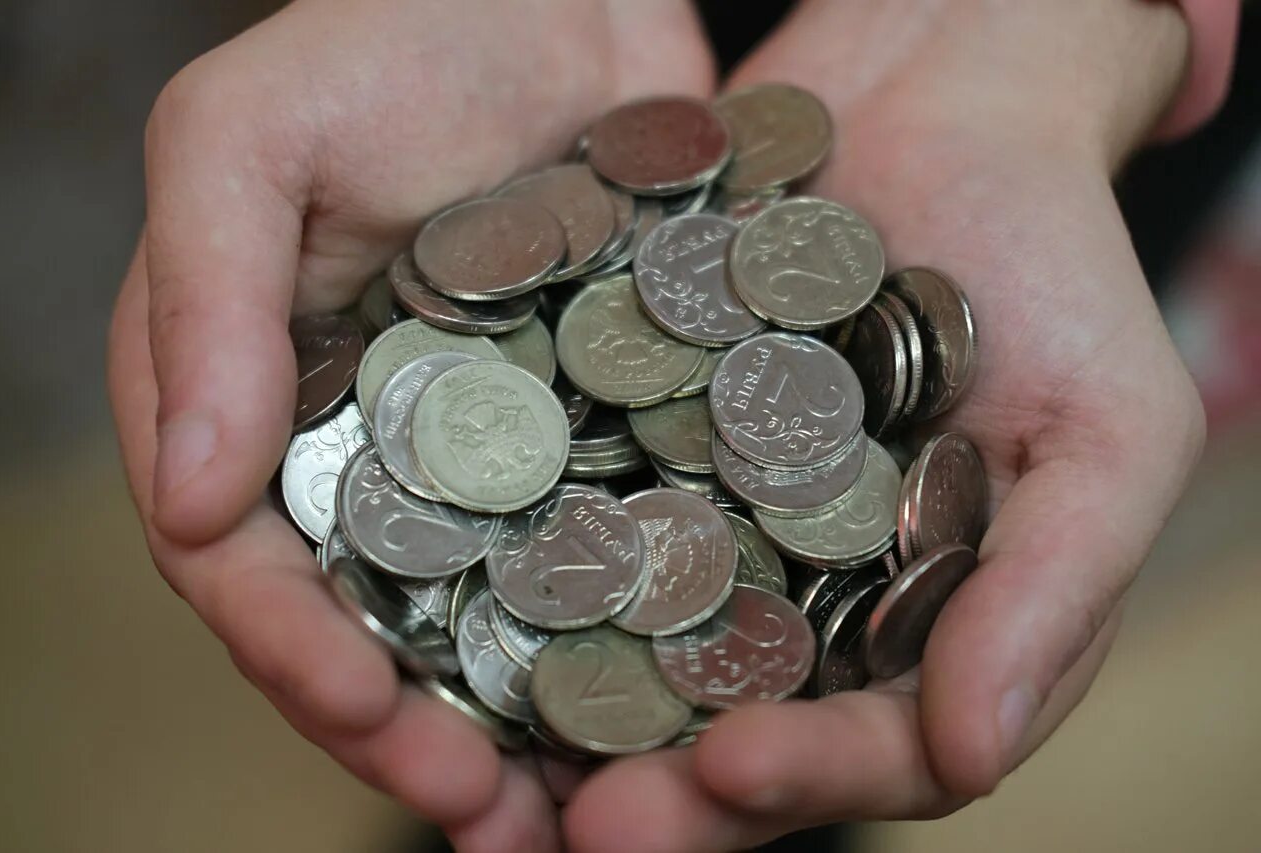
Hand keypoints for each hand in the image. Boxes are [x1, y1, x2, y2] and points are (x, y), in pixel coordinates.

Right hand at [107, 1, 711, 846]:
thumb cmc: (386, 34)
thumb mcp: (247, 137)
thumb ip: (201, 307)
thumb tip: (183, 507)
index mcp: (262, 405)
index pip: (252, 565)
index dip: (298, 655)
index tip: (372, 721)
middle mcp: (373, 454)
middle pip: (380, 626)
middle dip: (422, 734)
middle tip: (495, 822)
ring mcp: (494, 455)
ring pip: (500, 618)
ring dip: (533, 723)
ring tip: (588, 816)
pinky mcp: (600, 431)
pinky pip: (612, 546)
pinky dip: (633, 628)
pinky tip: (678, 698)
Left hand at [560, 1, 1205, 848]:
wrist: (937, 112)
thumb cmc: (1055, 271)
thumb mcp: (1107, 431)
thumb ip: (1052, 594)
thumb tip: (973, 753)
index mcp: (924, 629)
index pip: (873, 747)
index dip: (809, 777)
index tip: (731, 771)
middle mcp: (806, 602)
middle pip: (731, 730)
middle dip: (662, 790)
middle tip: (586, 824)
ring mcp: (709, 529)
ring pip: (631, 650)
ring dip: (565, 712)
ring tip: (492, 759)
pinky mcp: (633, 448)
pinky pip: (572, 514)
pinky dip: (518, 559)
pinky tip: (452, 593)